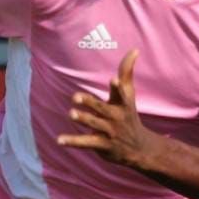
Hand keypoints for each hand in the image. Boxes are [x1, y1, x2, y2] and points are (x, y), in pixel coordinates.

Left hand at [57, 50, 155, 168]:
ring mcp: (109, 131)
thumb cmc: (129, 115)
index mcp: (122, 104)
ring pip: (94, 124)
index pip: (121, 94)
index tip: (114, 80)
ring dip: (83, 119)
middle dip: (90, 103)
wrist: (138, 148)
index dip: (118, 87)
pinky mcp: (102, 145)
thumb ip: (127, 72)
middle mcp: (116, 117)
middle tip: (75, 97)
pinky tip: (60, 140)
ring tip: (71, 114)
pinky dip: (73, 141)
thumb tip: (134, 49)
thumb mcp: (129, 95)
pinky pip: (86, 142)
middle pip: (102, 109)